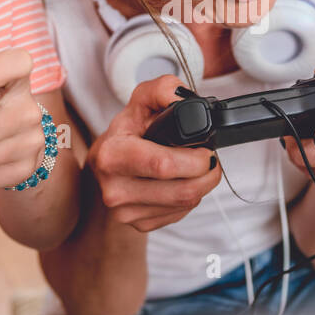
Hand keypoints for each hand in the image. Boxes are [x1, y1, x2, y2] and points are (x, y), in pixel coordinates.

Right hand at [87, 74, 222, 232]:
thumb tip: (184, 100)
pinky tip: (179, 182)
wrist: (105, 165)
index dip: (195, 159)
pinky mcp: (138, 225)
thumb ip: (164, 89)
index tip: (206, 150)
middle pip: (182, 191)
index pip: (163, 165)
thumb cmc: (127, 132)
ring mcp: (125, 212)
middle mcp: (114, 188)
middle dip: (208, 174)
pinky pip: (179, 214)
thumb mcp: (141, 101)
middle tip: (209, 159)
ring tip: (196, 168)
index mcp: (111, 155)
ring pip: (185, 204)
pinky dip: (188, 199)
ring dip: (201, 185)